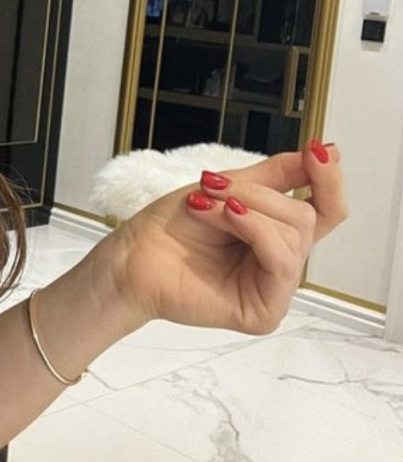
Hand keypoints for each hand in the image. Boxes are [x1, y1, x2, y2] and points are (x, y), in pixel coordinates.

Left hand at [99, 141, 348, 334]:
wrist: (132, 255)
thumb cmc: (170, 225)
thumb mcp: (226, 186)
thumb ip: (278, 174)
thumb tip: (326, 151)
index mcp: (275, 233)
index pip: (325, 209)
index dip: (329, 180)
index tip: (319, 152)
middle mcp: (280, 262)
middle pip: (306, 216)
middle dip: (259, 194)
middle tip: (213, 186)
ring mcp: (274, 289)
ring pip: (293, 235)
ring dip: (245, 209)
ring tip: (204, 205)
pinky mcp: (264, 311)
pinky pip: (281, 261)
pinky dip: (252, 230)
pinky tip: (223, 217)